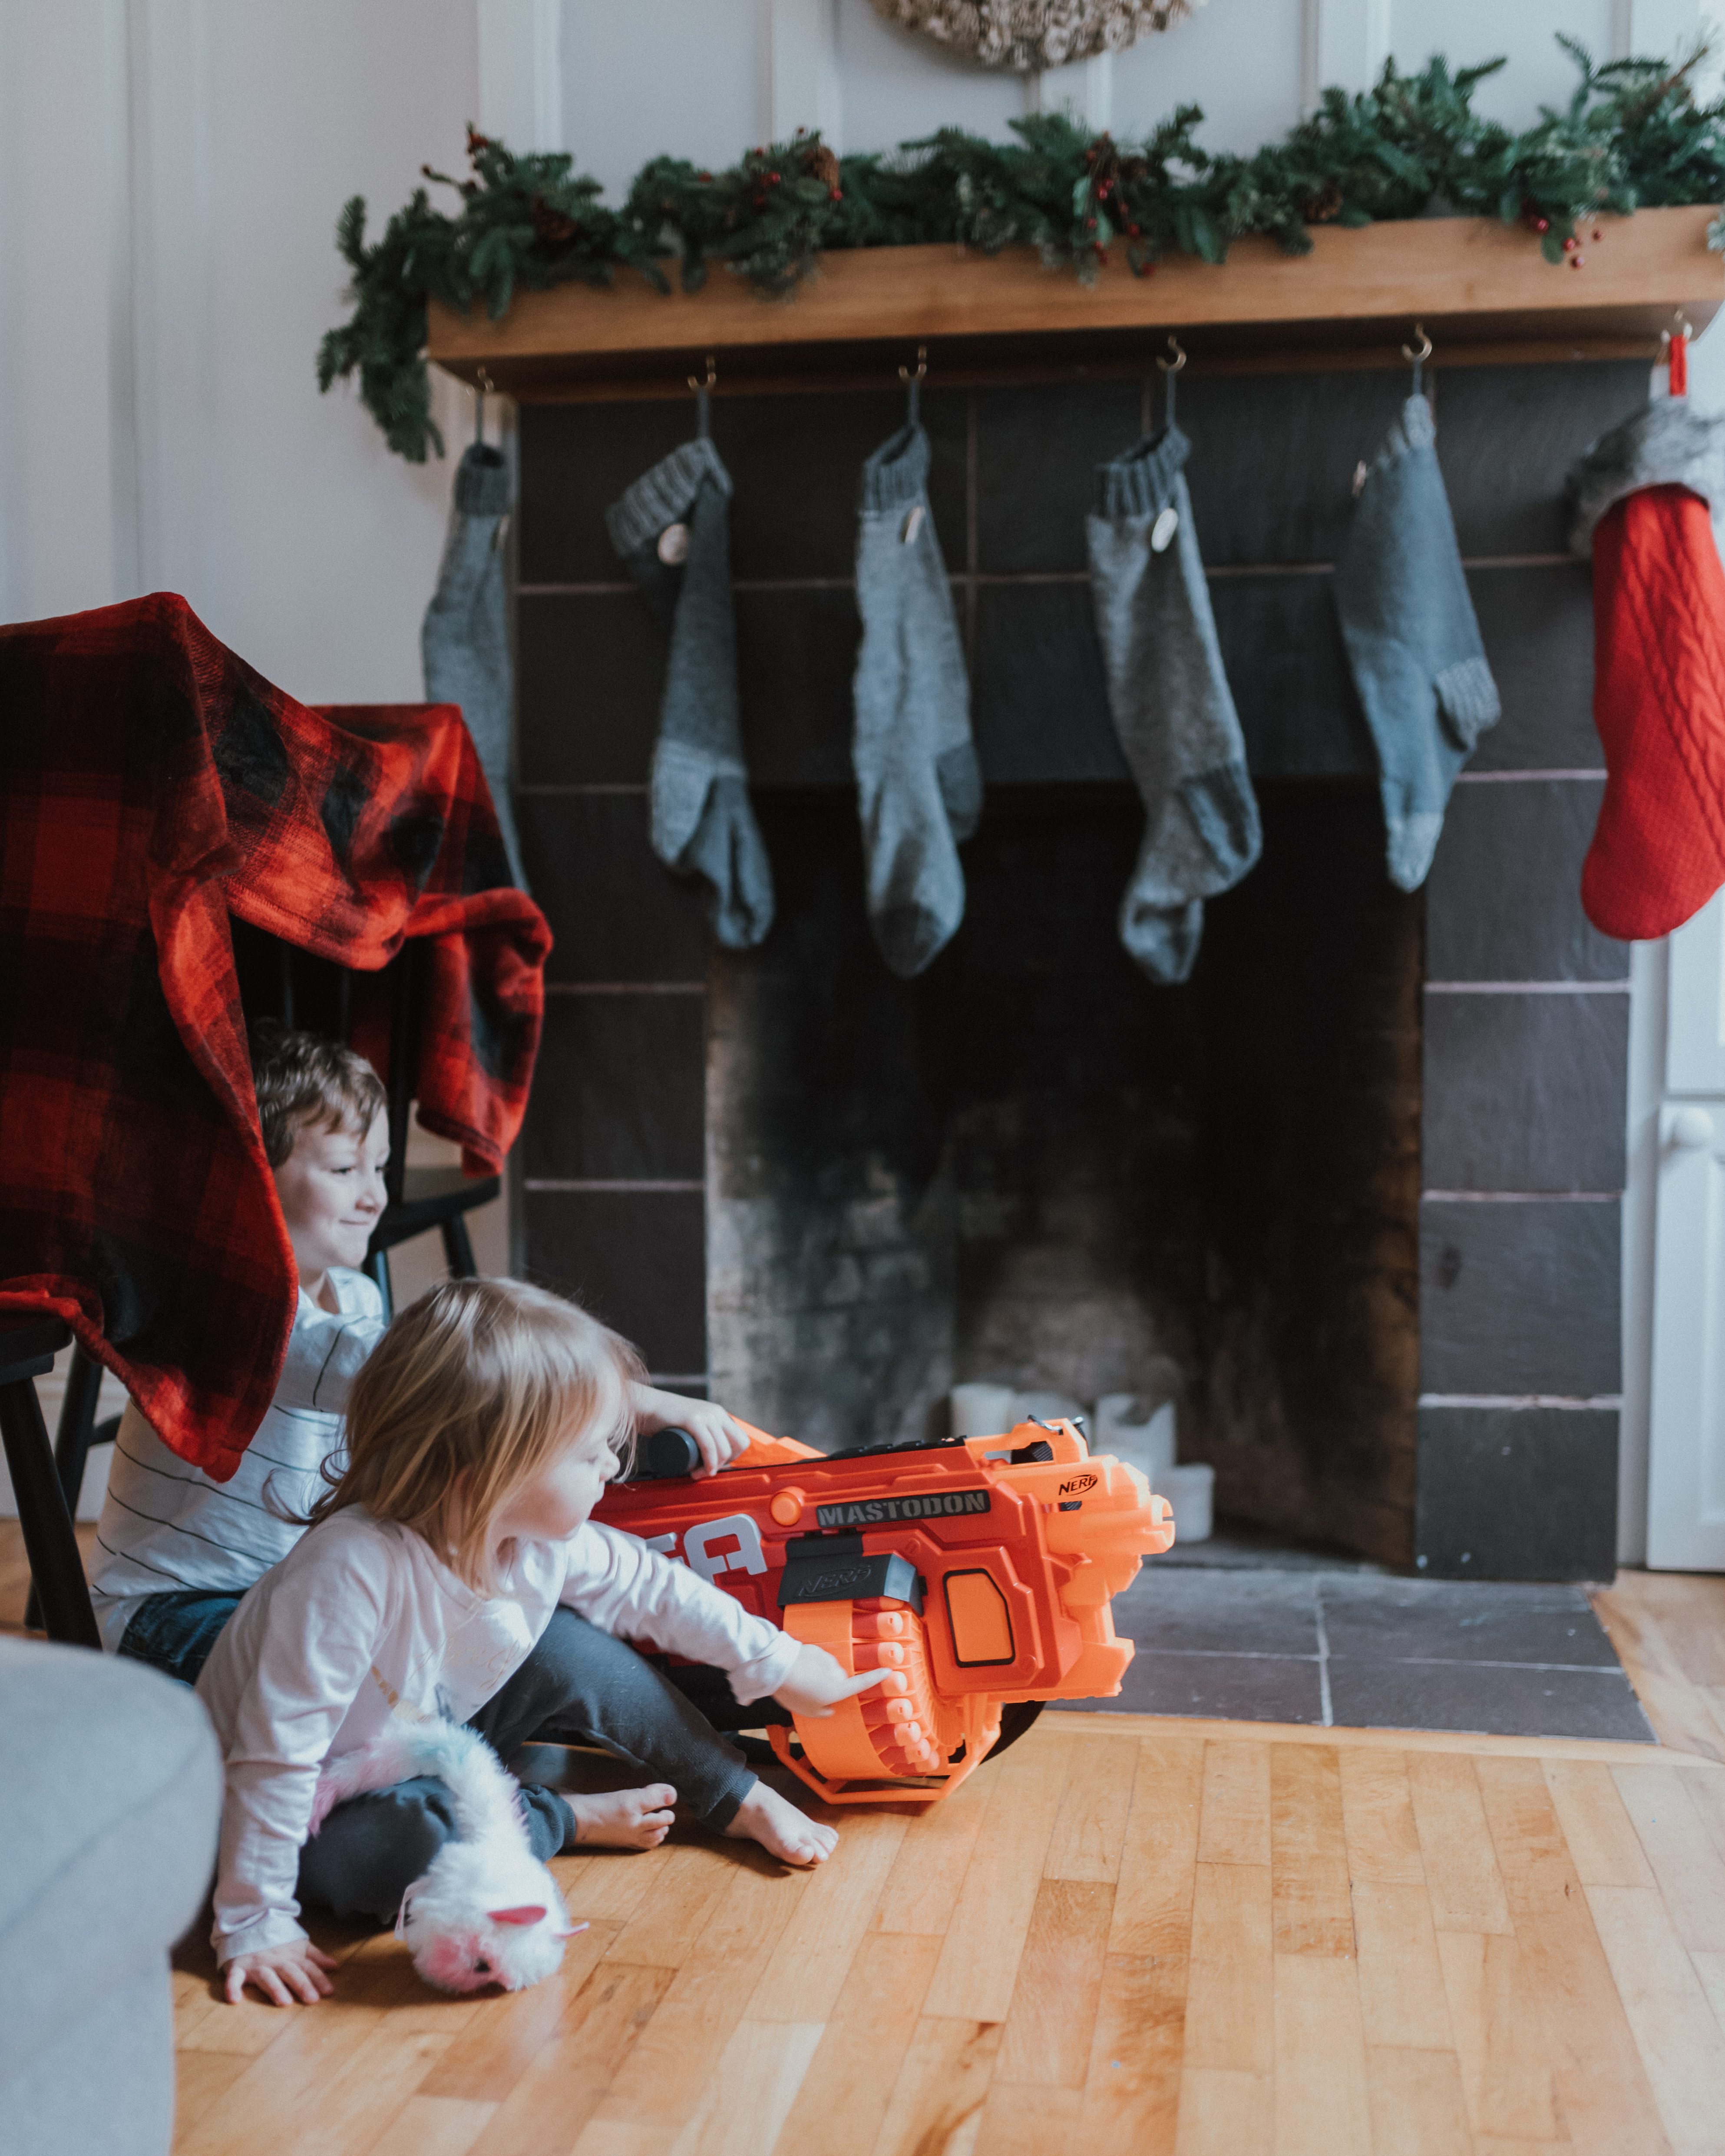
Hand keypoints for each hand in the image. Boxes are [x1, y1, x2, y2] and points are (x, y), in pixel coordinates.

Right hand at [222, 1940, 337, 2006]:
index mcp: (291, 1955)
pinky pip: (233, 1977)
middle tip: (312, 1999)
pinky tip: (235, 1999)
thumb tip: (335, 1966)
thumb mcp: (298, 1946)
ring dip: (275, 1988)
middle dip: (302, 1984)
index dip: (319, 1978)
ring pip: (266, 1976)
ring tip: (284, 2002)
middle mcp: (275, 1959)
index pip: (308, 1967)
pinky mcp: (237, 1967)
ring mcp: (256, 1963)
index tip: (329, 1992)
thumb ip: (315, 1957)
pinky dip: (232, 1987)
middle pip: (290, 1971)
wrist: (249, 1922)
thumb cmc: (276, 1941)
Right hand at [630, 1385, 752, 1478]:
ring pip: (722, 1449)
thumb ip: (701, 1431)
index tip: (715, 1466)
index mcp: (719, 1414)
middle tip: (704, 1471)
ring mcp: (705, 1414)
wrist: (645, 1406)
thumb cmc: (664, 1420)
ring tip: (696, 1473)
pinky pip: (708, 1445)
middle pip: (737, 1446)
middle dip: (724, 1464)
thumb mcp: (692, 1423)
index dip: (733, 1458)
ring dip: (712, 1468)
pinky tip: (699, 1471)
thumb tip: (710, 1454)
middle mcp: (716, 1413)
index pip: (742, 1440)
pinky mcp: (692, 1419)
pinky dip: (709, 1462)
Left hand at [773, 1642, 895, 1718]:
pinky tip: (800, 1671)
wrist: (778, 1666)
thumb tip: (829, 1709)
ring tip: (802, 1681)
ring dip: (820, 1674)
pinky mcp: (817, 1650)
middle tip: (814, 1692)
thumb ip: (823, 1712)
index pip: (863, 1683)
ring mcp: (827, 1659)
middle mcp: (836, 1672)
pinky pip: (819, 1660)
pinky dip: (813, 1665)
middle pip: (841, 1679)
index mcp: (837, 1689)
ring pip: (829, 1669)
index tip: (888, 1671)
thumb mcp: (807, 1711)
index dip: (877, 1678)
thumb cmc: (793, 1691)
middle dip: (832, 1685)